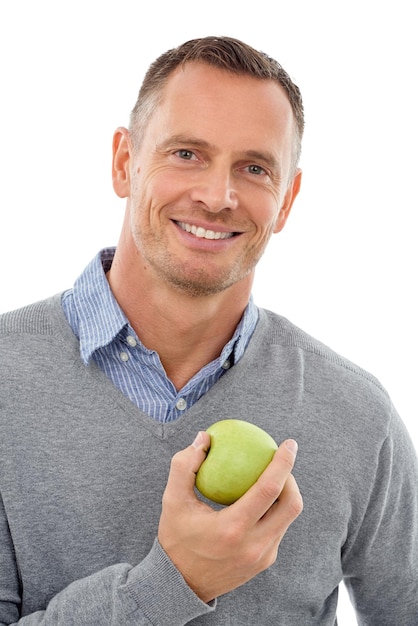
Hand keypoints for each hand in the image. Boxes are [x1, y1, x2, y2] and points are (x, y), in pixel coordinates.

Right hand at [158, 432, 302, 602]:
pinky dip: (275, 509)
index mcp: (233, 528)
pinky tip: (263, 498)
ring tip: (272, 476)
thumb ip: (185, 465)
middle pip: (292, 505)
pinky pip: (278, 529)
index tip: (288, 444)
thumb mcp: (172, 500)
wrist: (180, 585)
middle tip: (282, 460)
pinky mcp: (265, 562)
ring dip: (286, 493)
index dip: (284, 463)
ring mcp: (263, 556)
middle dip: (292, 477)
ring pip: (288, 518)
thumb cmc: (176, 538)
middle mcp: (254, 545)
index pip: (270, 489)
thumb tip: (204, 438)